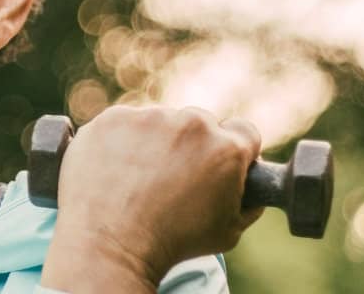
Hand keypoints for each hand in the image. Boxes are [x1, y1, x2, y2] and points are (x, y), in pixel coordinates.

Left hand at [40, 106, 264, 290]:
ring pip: (159, 122)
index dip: (233, 149)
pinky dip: (121, 142)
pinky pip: (124, 124)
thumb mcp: (228, 232)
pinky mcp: (113, 119)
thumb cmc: (173, 242)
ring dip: (154, 141)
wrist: (111, 245)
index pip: (243, 131)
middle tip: (172, 176)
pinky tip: (116, 170)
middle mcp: (191, 124)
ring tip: (139, 178)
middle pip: (199, 123)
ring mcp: (149, 118)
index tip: (217, 162)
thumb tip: (252, 189)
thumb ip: (248, 204)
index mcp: (227, 147)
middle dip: (191, 145)